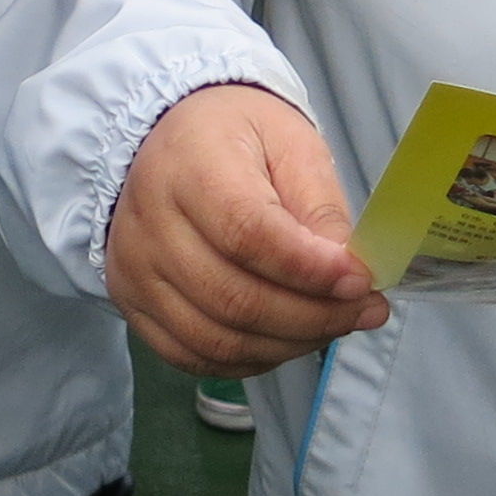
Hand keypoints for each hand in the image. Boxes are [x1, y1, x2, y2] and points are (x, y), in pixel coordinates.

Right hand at [106, 84, 391, 375]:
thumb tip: (349, 275)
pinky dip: (249, 359)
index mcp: (189, 165)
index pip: (246, 234)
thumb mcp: (290, 142)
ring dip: (288, 345)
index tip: (360, 281)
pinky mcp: (132, 303)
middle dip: (312, 317)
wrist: (169, 140)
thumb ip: (320, 205)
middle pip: (233, 298)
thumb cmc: (237, 136)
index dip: (309, 269)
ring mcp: (134, 270)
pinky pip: (193, 354)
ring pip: (215, 338)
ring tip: (332, 325)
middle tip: (363, 311)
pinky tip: (286, 338)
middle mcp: (150, 223)